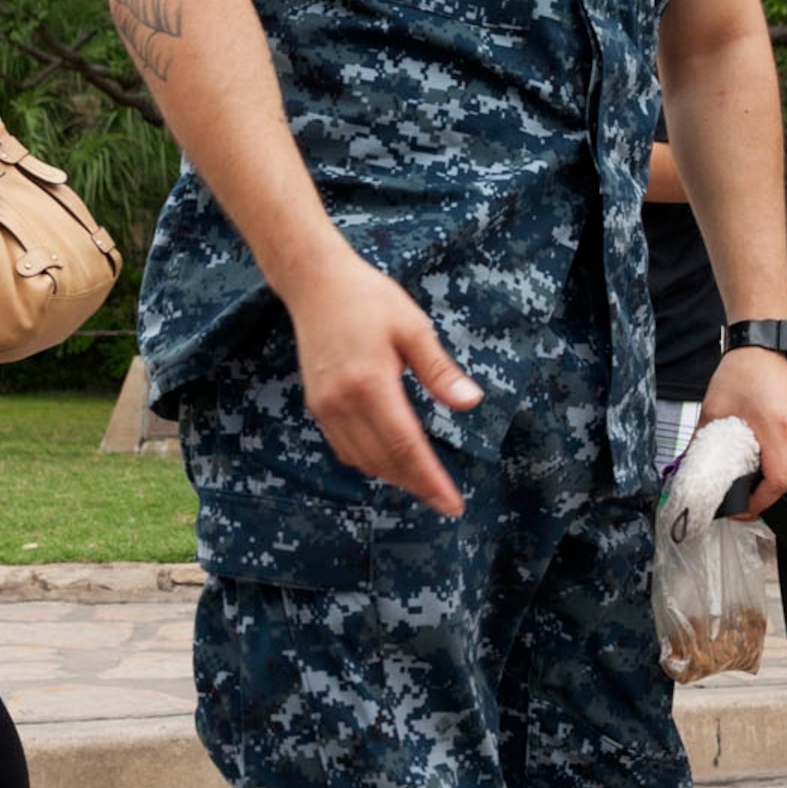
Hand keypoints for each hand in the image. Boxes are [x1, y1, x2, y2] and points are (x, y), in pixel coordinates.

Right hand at [279, 248, 481, 516]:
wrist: (315, 284)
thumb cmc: (369, 299)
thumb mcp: (413, 328)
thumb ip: (439, 371)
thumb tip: (471, 403)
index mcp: (370, 383)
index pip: (406, 446)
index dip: (430, 480)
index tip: (452, 503)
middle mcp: (343, 403)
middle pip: (385, 461)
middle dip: (417, 485)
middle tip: (445, 501)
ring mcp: (325, 407)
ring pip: (363, 460)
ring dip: (394, 477)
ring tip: (423, 484)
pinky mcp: (317, 406)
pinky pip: (345, 449)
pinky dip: (371, 462)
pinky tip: (391, 462)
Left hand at [697, 347, 786, 518]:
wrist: (765, 346)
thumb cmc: (741, 374)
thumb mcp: (713, 410)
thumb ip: (702, 443)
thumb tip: (689, 471)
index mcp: (778, 430)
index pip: (778, 484)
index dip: (759, 504)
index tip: (740, 509)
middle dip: (766, 497)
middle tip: (742, 499)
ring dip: (779, 485)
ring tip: (755, 484)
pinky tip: (768, 465)